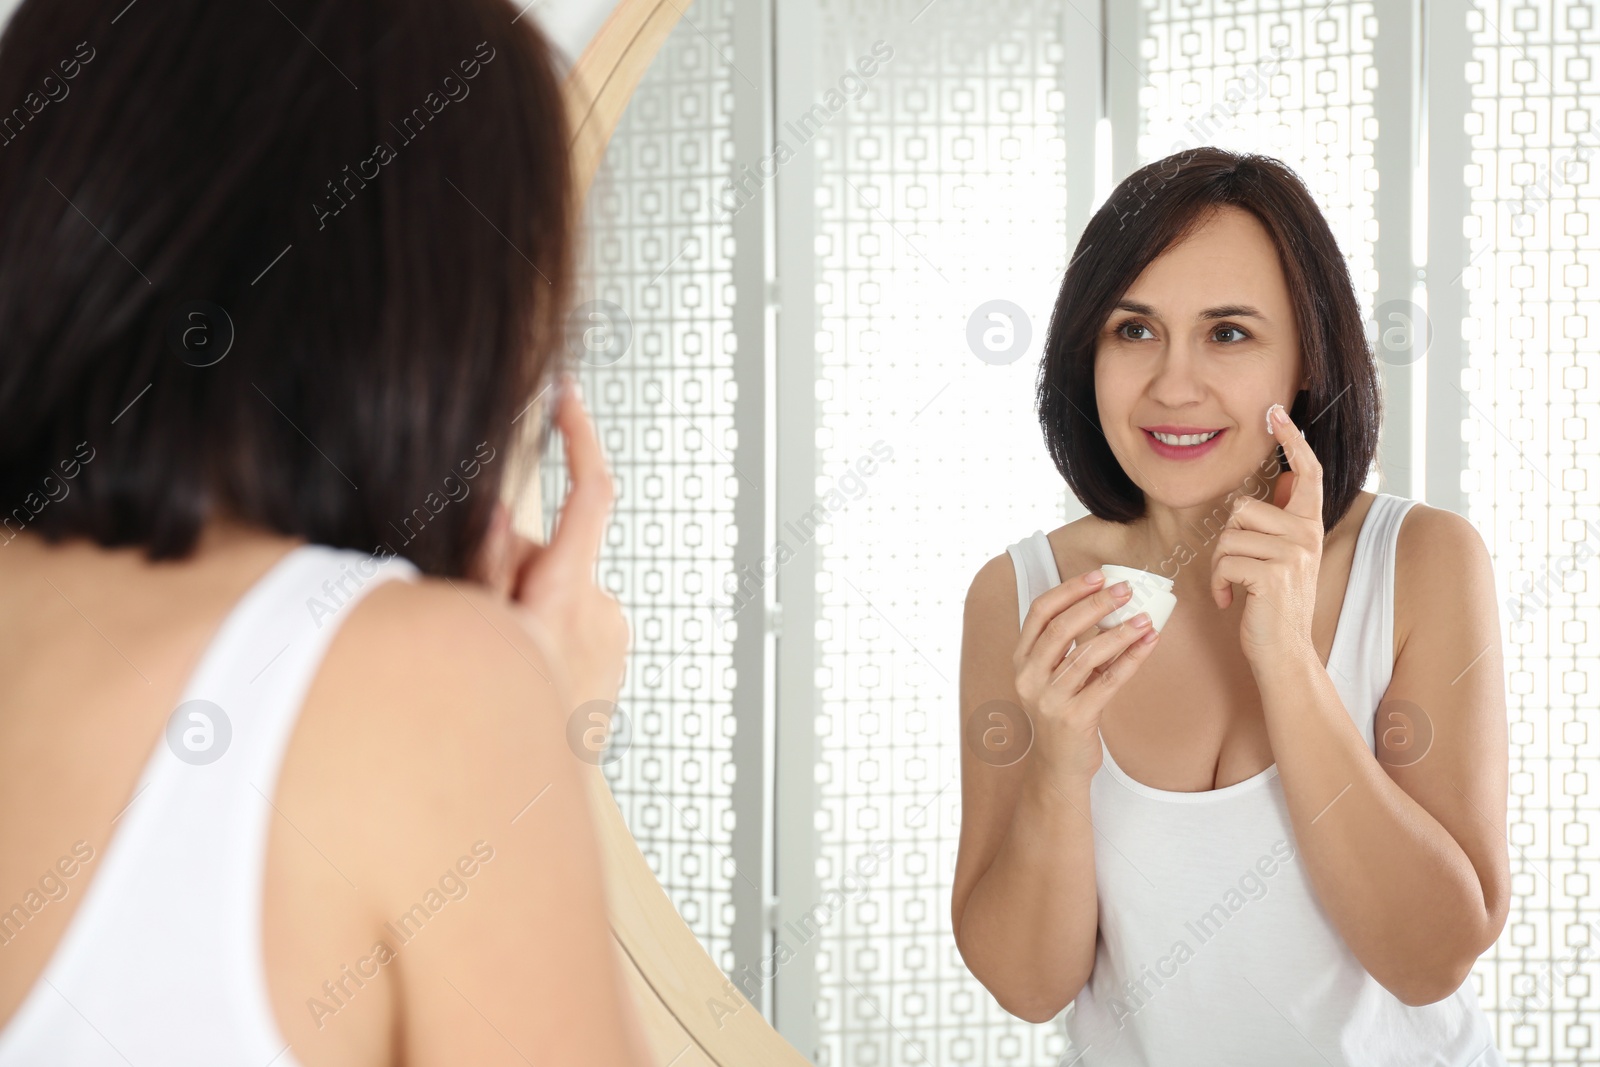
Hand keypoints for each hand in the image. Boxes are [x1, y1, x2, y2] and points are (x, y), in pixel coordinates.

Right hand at [469, 374, 630, 710]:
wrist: (534, 800)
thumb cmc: (494, 726)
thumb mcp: (472, 639)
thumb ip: (484, 570)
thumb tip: (497, 510)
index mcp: (567, 598)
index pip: (589, 497)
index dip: (580, 439)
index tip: (567, 399)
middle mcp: (601, 609)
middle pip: (544, 547)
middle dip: (505, 564)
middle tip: (476, 613)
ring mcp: (612, 633)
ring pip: (552, 581)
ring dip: (522, 599)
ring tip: (502, 651)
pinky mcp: (614, 650)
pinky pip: (570, 611)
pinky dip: (544, 621)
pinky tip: (528, 661)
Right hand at [1011, 571, 1160, 783]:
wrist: (1058, 766)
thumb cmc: (1062, 712)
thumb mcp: (1054, 676)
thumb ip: (1071, 646)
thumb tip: (1111, 607)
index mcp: (1022, 659)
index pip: (1040, 612)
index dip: (1069, 590)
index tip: (1097, 576)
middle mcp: (1029, 676)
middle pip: (1061, 628)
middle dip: (1096, 604)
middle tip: (1126, 590)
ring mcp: (1049, 699)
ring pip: (1087, 654)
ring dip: (1121, 632)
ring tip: (1146, 618)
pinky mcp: (1074, 718)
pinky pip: (1108, 681)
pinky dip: (1132, 658)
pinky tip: (1149, 644)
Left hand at [1209, 402, 1323, 665]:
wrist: (1284, 652)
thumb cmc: (1273, 606)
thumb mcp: (1283, 558)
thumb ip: (1281, 522)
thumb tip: (1282, 479)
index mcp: (1308, 526)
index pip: (1306, 473)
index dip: (1292, 440)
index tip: (1275, 412)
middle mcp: (1307, 535)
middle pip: (1242, 508)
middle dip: (1227, 539)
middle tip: (1238, 570)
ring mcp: (1293, 554)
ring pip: (1228, 535)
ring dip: (1220, 566)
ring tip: (1236, 588)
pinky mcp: (1274, 574)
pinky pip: (1224, 562)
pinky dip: (1218, 585)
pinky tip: (1231, 602)